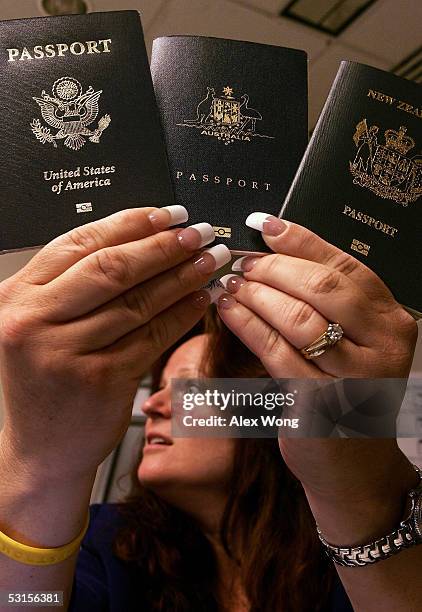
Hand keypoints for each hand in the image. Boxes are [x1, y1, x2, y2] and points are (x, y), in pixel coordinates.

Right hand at [0, 206, 229, 479]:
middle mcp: (35, 321)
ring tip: (209, 260)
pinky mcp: (101, 380)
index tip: (167, 214)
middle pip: (111, 268)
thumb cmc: (45, 382)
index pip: (80, 243)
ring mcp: (66, 352)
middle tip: (198, 232)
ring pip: (137, 301)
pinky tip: (200, 299)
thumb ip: (73, 285)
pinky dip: (181, 314)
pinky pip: (151, 337)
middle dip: (162, 246)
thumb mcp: (39, 325)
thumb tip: (138, 239)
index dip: (130, 223)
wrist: (41, 449)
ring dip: (181, 276)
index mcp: (18, 297)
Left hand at [216, 215, 417, 498]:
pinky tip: (227, 310)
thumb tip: (274, 253)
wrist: (353, 464)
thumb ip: (327, 304)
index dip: (300, 240)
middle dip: (272, 268)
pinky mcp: (319, 402)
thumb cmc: (348, 395)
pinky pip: (275, 350)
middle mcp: (381, 346)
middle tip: (241, 261)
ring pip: (296, 317)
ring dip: (255, 294)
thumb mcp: (353, 345)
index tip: (265, 225)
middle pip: (320, 287)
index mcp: (391, 321)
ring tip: (229, 283)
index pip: (344, 265)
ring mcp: (353, 377)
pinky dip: (246, 324)